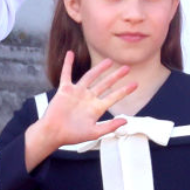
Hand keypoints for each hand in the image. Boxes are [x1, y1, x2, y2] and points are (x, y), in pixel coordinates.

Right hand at [24, 53, 136, 170]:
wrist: (54, 133)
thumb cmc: (72, 135)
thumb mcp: (94, 133)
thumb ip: (110, 126)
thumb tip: (126, 121)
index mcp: (96, 108)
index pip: (114, 97)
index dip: (125, 90)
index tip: (135, 84)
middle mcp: (88, 98)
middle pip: (105, 84)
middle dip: (116, 76)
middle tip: (127, 68)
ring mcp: (77, 93)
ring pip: (90, 76)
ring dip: (99, 68)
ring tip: (109, 61)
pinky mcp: (65, 90)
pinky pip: (66, 74)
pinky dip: (68, 64)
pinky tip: (70, 54)